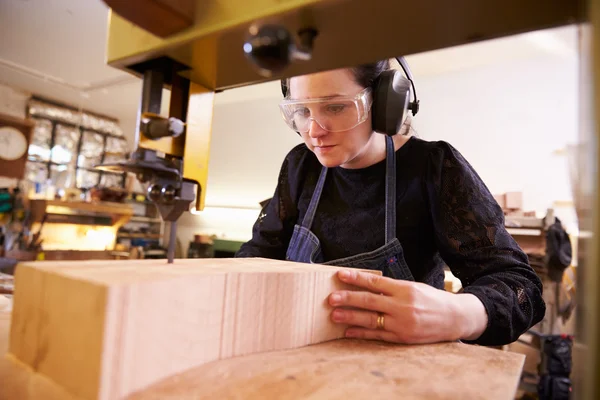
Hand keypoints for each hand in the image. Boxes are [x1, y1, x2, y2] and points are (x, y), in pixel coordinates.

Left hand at [328, 269, 487, 343]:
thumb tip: (365, 283)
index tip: (339, 275)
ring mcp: (402, 323)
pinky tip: (348, 332)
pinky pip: (377, 335)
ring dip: (350, 317)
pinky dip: (361, 333)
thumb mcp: (414, 287)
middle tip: (331, 298)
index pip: (375, 282)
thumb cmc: (432, 299)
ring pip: (371, 320)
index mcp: (405, 289)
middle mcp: (402, 306)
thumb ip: (392, 287)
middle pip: (370, 301)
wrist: (455, 318)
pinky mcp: (402, 338)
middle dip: (348, 299)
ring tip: (334, 315)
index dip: (356, 278)